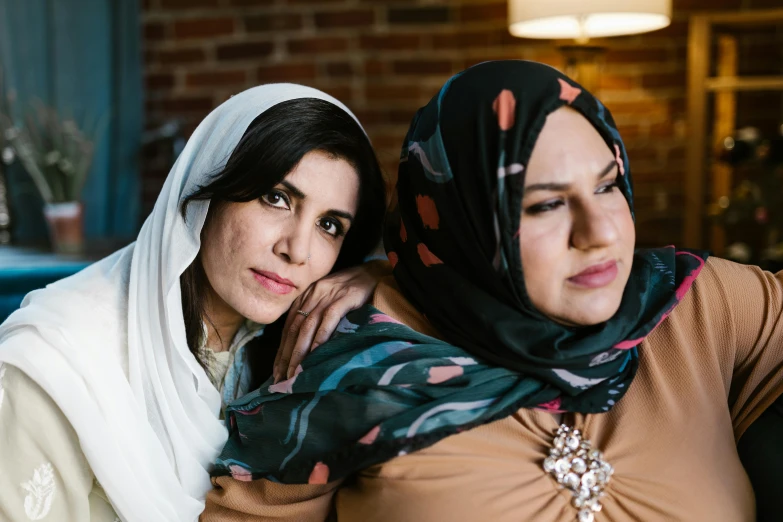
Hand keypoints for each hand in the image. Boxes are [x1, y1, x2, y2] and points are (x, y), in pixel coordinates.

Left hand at [274, 260, 390, 381]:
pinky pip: (329, 319)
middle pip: (294, 329)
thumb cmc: (351, 289)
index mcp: (305, 297)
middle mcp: (312, 295)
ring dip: (299, 352)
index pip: (288, 328)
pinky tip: (316, 353)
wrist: (373, 272)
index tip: (276, 372)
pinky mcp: (345, 297)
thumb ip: (315, 316)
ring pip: (307, 326)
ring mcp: (328, 296)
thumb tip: (304, 346)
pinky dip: (321, 336)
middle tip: (281, 379)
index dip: (281, 351)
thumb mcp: (327, 300)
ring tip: (295, 373)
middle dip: (286, 356)